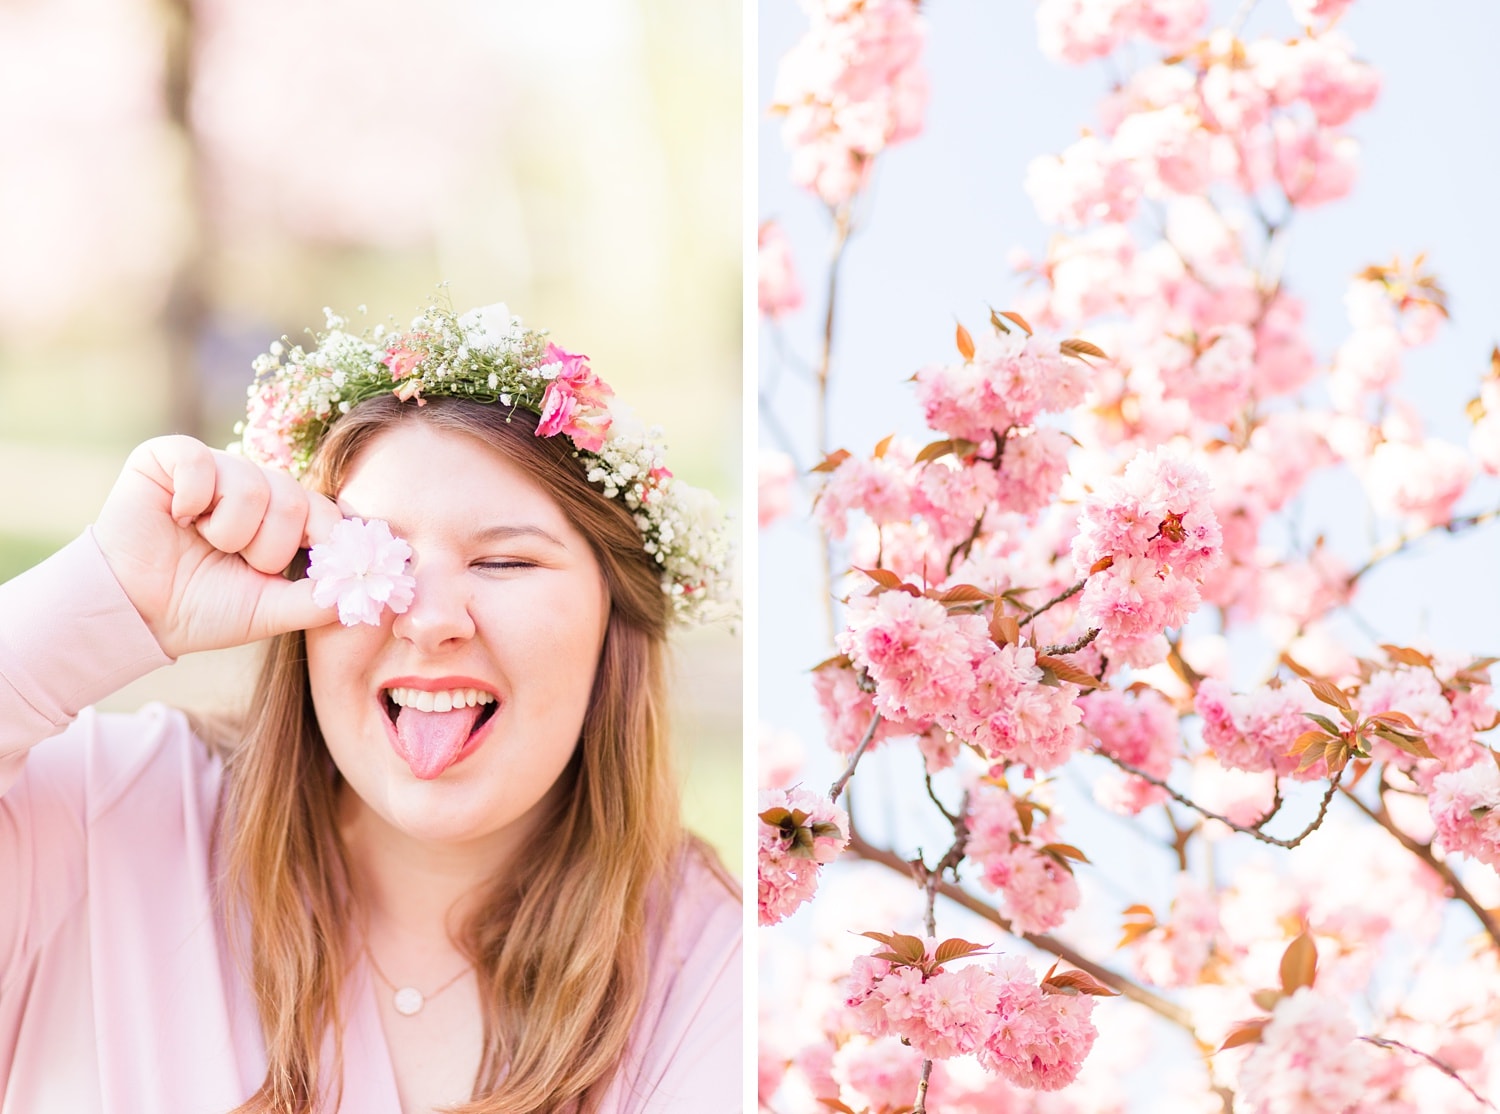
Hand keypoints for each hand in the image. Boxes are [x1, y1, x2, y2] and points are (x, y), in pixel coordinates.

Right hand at [94, 435, 343, 657]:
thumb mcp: (270, 610)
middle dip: (266, 548)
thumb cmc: (204, 609)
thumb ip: (318, 598)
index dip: (327, 537)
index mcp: (281, 519)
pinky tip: (177, 517)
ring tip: (201, 542)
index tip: (315, 561)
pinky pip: (201, 462)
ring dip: (227, 532)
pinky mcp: (168, 457)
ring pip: (253, 486)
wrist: (139, 614)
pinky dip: (191, 498)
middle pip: (294, 500)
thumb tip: (362, 583)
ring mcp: (214, 469)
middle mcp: (253, 487)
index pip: (326, 512)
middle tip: (235, 561)